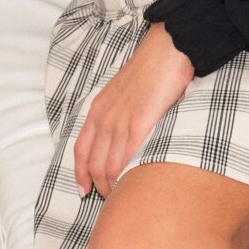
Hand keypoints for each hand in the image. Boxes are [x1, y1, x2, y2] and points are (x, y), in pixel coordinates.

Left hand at [74, 21, 193, 198]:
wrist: (167, 49)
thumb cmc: (151, 70)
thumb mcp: (123, 92)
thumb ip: (118, 113)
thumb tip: (122, 135)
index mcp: (98, 109)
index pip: (81, 150)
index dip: (80, 174)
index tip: (84, 190)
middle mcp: (104, 118)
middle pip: (94, 164)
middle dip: (99, 186)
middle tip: (111, 199)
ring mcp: (121, 121)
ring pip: (109, 166)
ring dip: (114, 186)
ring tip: (123, 197)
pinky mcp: (140, 123)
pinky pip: (127, 158)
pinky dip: (128, 176)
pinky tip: (133, 184)